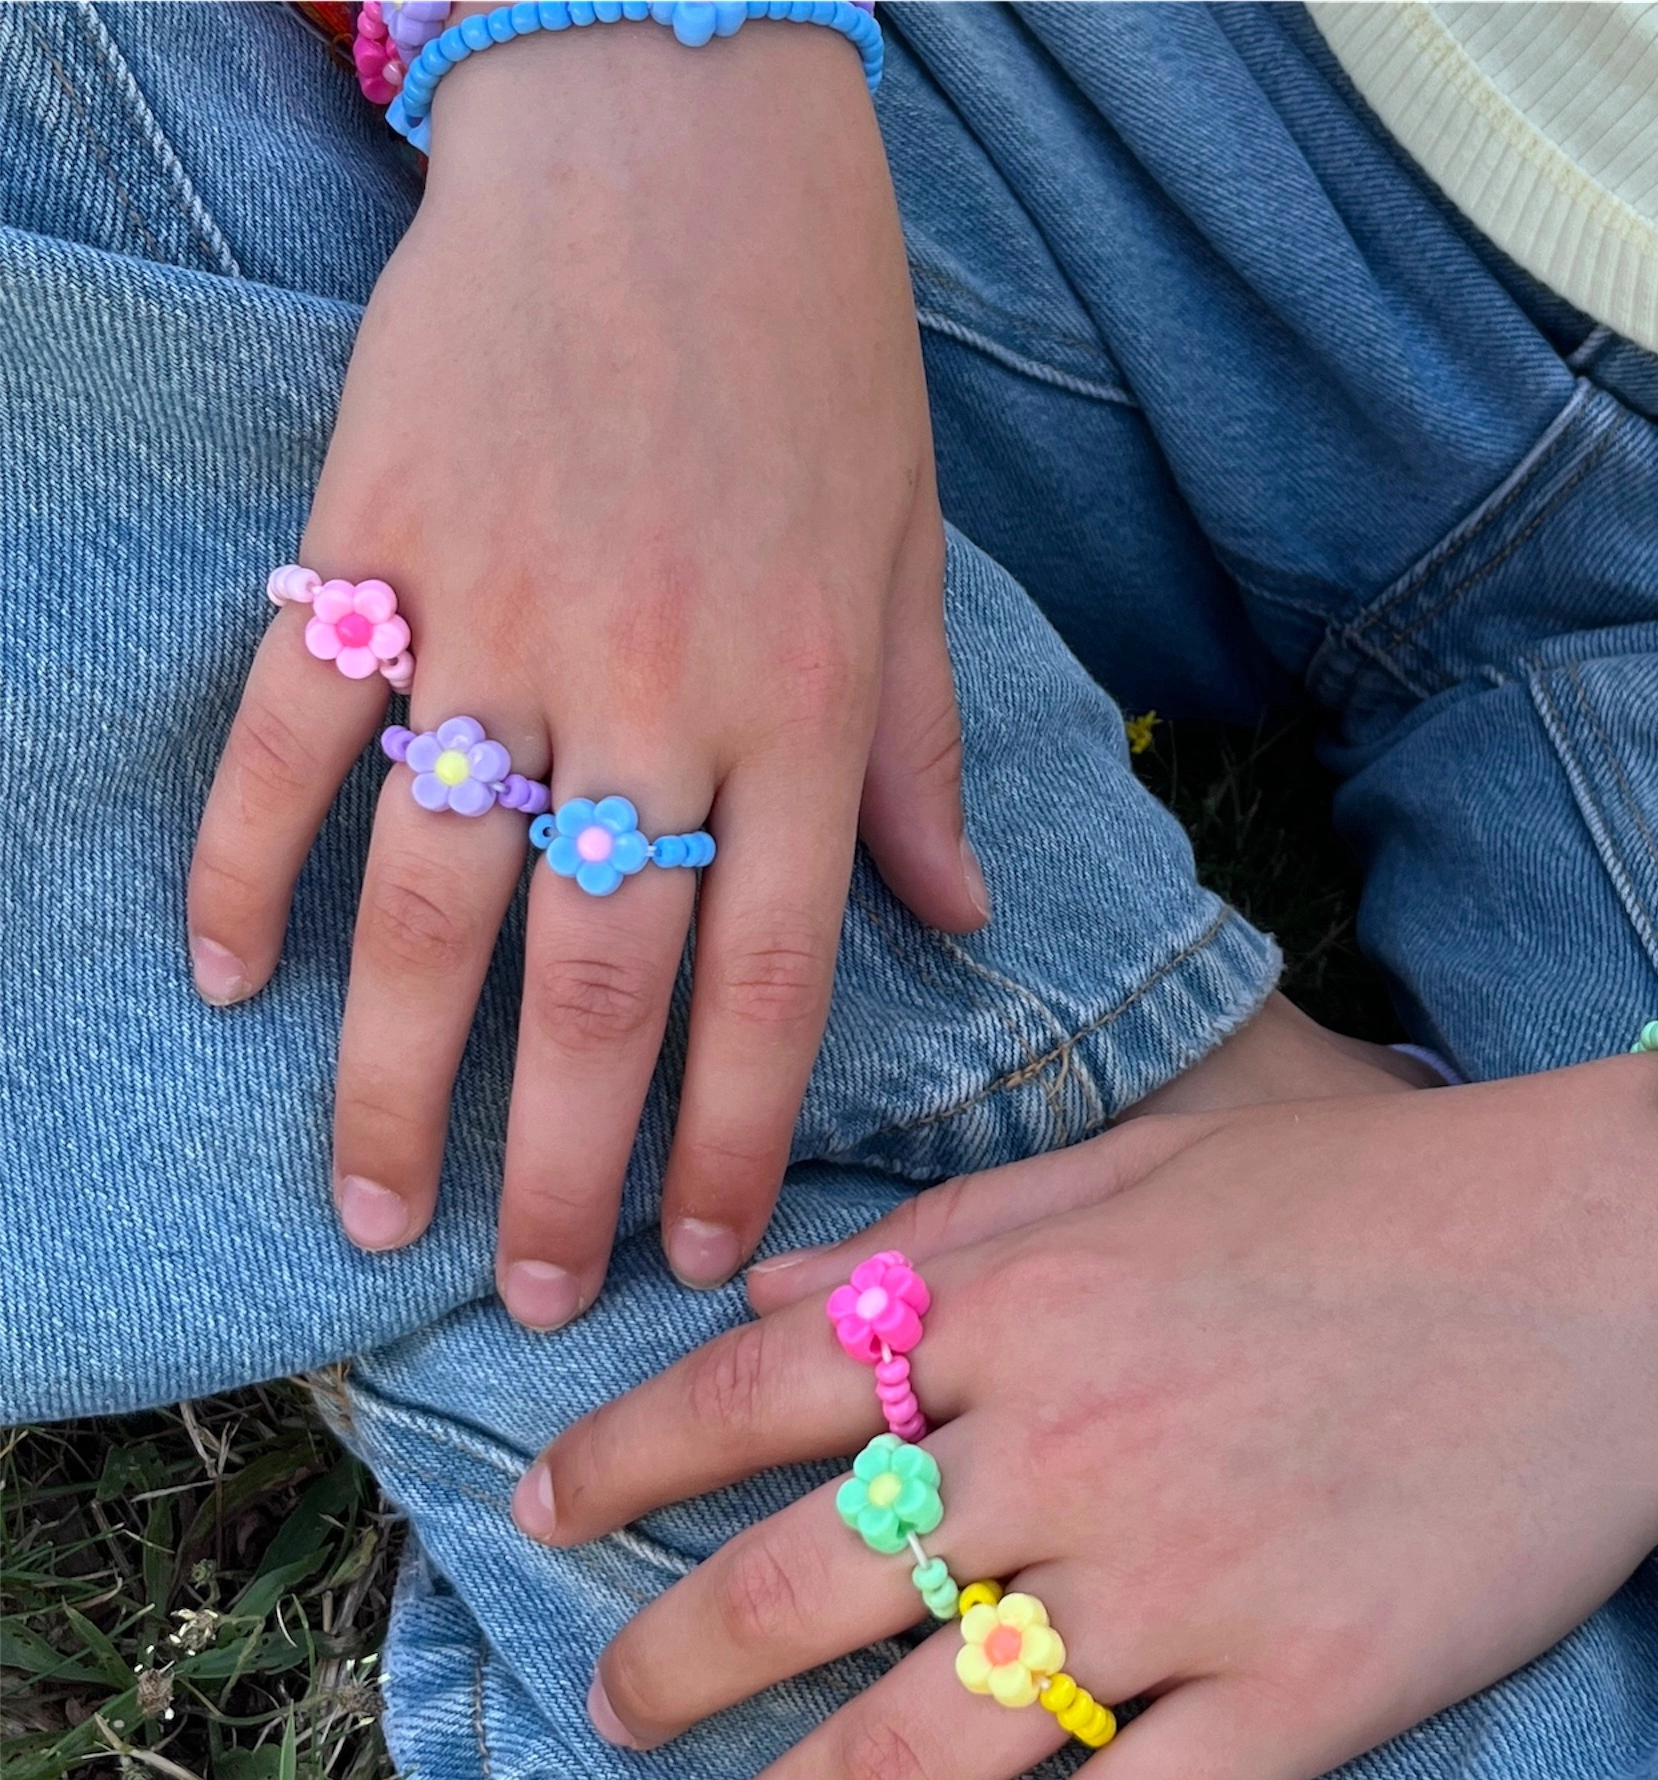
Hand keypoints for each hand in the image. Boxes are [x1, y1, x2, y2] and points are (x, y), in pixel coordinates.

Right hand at [186, 20, 980, 1326]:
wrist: (671, 128)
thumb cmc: (818, 353)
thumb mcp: (906, 564)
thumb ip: (913, 759)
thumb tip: (958, 923)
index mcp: (797, 716)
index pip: (768, 988)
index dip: (732, 1142)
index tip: (692, 1257)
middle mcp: (653, 697)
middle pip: (593, 986)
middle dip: (557, 1166)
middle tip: (521, 1299)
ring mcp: (503, 621)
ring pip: (432, 898)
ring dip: (394, 1073)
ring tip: (374, 1209)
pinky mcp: (377, 540)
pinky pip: (293, 732)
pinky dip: (243, 856)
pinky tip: (225, 978)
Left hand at [514, 1068, 1657, 1779]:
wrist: (1625, 1258)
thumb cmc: (1383, 1192)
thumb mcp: (1148, 1164)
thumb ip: (952, 1228)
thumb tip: (772, 1285)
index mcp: (1026, 1300)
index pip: (758, 1389)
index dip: (622, 1459)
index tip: (539, 1511)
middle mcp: (1072, 1443)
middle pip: (805, 1587)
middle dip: (673, 1664)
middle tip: (610, 1715)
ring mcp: (1184, 1581)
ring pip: (926, 1738)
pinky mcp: (1301, 1691)